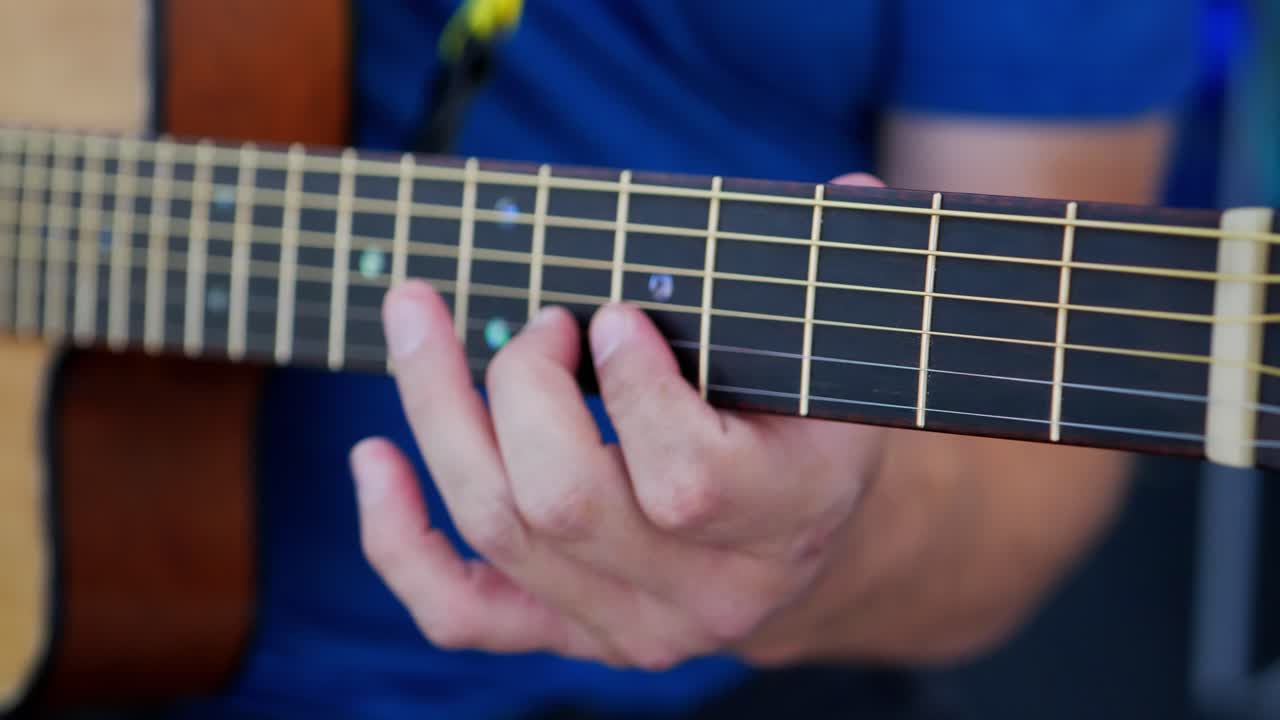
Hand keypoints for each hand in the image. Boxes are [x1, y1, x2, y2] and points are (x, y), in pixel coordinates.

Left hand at [351, 174, 888, 668]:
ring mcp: (624, 626)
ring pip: (497, 528)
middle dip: (522, 382)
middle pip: (561, 501)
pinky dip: (396, 538)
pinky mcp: (562, 635)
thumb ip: (828, 284)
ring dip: (439, 410)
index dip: (633, 389)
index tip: (614, 317)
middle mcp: (704, 594)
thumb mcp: (833, 366)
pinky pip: (457, 610)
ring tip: (423, 322)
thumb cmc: (805, 437)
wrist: (796, 553)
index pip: (689, 480)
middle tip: (542, 321)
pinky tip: (376, 459)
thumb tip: (849, 197)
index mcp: (788, 519)